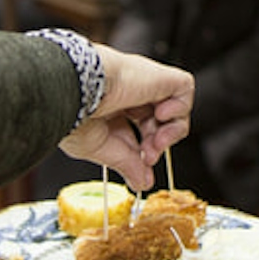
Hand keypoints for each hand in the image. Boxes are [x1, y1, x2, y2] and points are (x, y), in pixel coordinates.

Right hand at [58, 46, 190, 190]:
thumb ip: (126, 163)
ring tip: (157, 140)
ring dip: (171, 131)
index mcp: (111, 105)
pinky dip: (180, 107)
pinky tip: (161, 115)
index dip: (146, 148)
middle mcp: (130, 92)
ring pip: (175, 107)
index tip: (143, 163)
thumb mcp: (100, 148)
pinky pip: (184, 88)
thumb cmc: (74, 112)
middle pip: (158, 120)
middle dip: (158, 143)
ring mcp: (146, 83)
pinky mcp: (160, 76)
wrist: (76, 91)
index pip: (139, 128)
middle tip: (149, 156)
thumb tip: (143, 183)